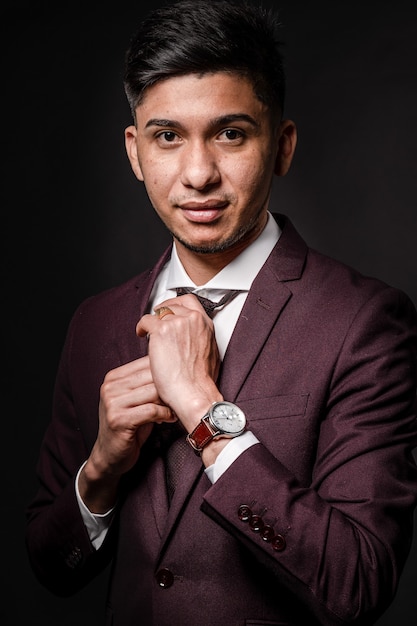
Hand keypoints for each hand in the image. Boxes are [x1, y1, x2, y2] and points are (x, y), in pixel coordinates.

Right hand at [79, 356, 174, 511]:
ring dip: (170, 401)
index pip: (147, 363)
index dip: (168, 372)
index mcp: (113, 377)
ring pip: (153, 392)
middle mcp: (109, 387)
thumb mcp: (135, 401)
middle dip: (171, 387)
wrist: (109, 456)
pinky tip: (170, 419)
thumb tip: (179, 369)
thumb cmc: (129, 426)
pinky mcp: (118, 420)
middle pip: (151, 376)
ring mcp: (112, 403)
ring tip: (176, 408)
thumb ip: (148, 384)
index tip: (182, 382)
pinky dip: (165, 414)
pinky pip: (151, 410)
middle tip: (184, 396)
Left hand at [136, 294, 222, 431]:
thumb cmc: (202, 381)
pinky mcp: (162, 330)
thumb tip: (194, 340)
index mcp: (205, 324)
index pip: (189, 301)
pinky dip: (141, 327)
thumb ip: (202, 340)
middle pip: (172, 304)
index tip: (169, 309)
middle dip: (163, 311)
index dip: (176, 303)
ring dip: (152, 321)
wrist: (194, 392)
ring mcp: (177, 323)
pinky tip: (141, 334)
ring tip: (147, 331)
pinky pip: (146, 320)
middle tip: (156, 319)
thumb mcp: (211, 354)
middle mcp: (193, 319)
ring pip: (159, 312)